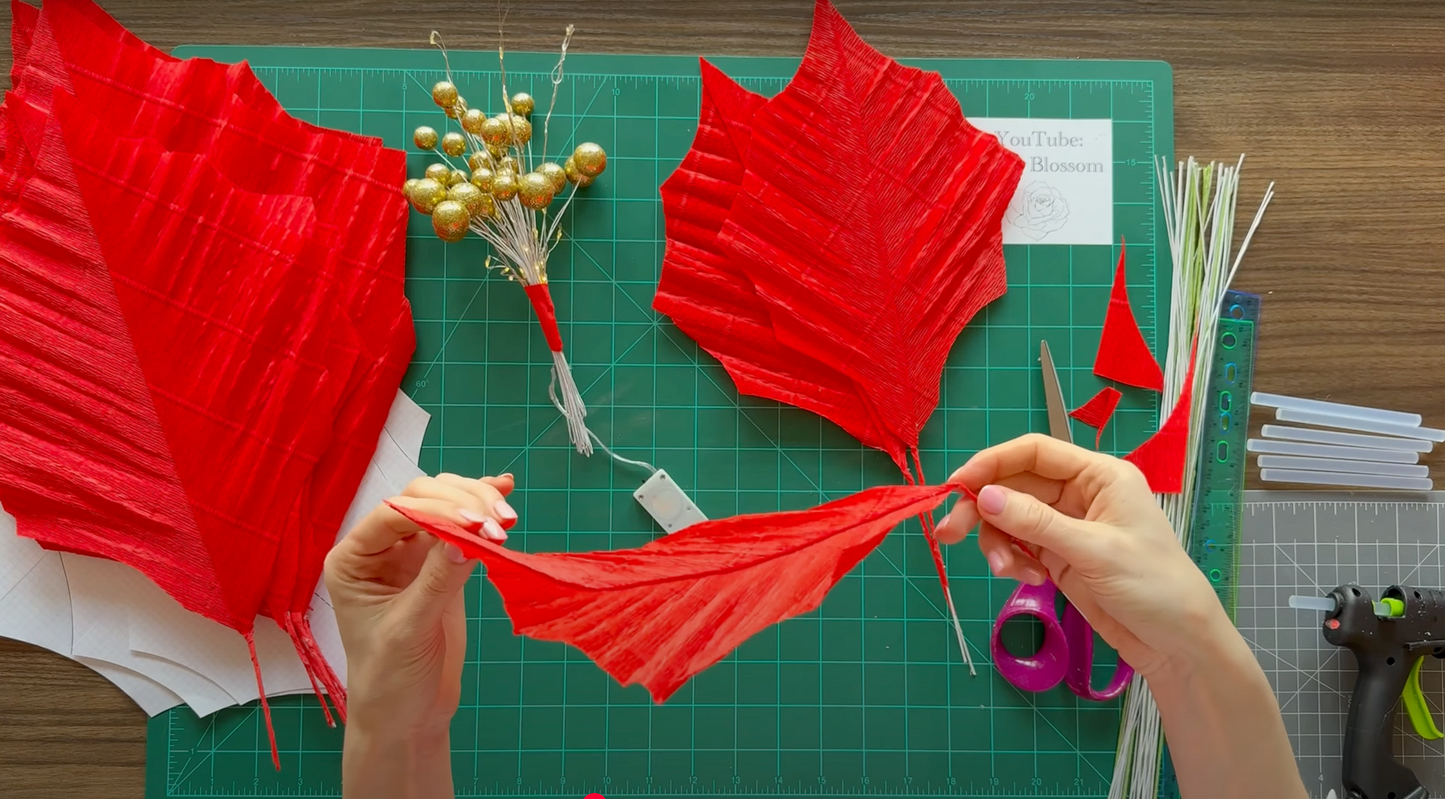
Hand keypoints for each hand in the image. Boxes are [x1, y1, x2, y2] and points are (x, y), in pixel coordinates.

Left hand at [324, 473, 515, 736]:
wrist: (408, 715)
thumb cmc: (390, 679)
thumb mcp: (409, 630)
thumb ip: (437, 581)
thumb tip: (468, 537)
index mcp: (353, 559)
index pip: (394, 513)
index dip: (436, 511)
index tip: (475, 522)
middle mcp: (380, 548)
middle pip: (422, 498)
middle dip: (463, 504)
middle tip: (499, 524)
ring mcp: (413, 553)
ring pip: (446, 504)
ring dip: (479, 503)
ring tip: (507, 518)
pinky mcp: (443, 563)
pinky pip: (463, 525)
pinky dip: (483, 510)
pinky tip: (503, 487)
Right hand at [935, 434, 1228, 680]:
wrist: (1177, 644)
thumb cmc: (1153, 586)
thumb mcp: (1094, 551)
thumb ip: (1036, 523)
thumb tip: (984, 497)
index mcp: (1099, 476)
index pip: (1034, 453)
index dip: (991, 463)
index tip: (956, 485)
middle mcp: (1080, 494)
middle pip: (1014, 486)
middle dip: (983, 509)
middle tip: (949, 533)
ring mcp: (1068, 526)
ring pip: (1011, 519)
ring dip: (998, 542)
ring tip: (1004, 571)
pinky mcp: (1059, 557)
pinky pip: (1019, 547)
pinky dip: (1013, 561)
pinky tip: (1029, 580)